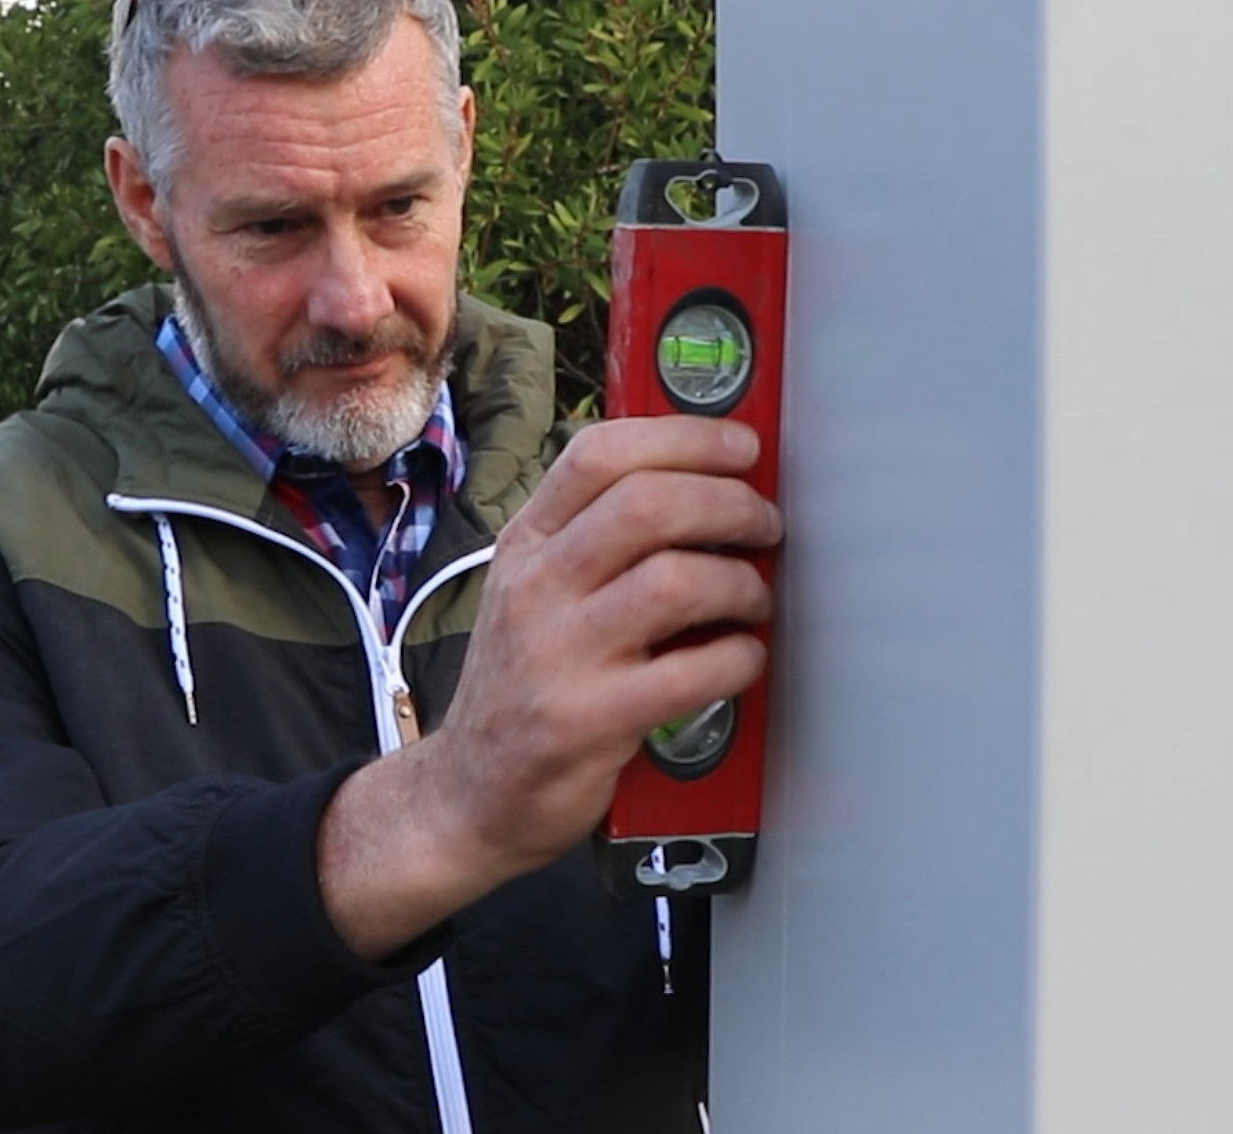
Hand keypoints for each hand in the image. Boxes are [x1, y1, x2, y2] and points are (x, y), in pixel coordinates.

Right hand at [316, 416, 781, 957]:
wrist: (468, 793)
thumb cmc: (524, 683)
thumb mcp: (533, 591)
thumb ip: (597, 537)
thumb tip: (708, 485)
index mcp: (526, 544)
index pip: (599, 454)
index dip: (685, 439)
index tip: (741, 447)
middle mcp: (534, 588)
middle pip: (647, 504)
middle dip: (730, 504)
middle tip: (764, 526)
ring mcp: (556, 655)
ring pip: (674, 582)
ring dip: (740, 585)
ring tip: (753, 600)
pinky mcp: (585, 722)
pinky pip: (688, 674)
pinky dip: (737, 659)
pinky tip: (741, 660)